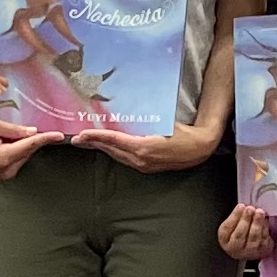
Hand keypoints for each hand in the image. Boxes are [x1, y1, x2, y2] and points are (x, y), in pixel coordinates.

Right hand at [0, 117, 65, 180]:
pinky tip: (3, 145)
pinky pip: (17, 160)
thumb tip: (32, 132)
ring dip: (20, 145)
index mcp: (3, 157)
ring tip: (0, 139)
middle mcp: (6, 169)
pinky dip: (16, 151)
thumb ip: (14, 130)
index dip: (45, 139)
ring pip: (24, 156)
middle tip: (9, 131)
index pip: (30, 146)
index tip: (59, 136)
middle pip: (28, 151)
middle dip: (27, 139)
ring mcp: (5, 175)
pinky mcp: (4, 175)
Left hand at [76, 122, 216, 173]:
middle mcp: (140, 160)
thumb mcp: (164, 122)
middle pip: (111, 150)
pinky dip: (114, 151)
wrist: (199, 149)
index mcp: (143, 148)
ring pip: (116, 155)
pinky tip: (108, 146)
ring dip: (102, 148)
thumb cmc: (184, 134)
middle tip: (77, 138)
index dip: (97, 137)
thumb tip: (128, 109)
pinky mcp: (146, 167)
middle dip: (93, 143)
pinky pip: (124, 158)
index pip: (114, 141)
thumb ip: (145, 120)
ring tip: (88, 141)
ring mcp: (143, 165)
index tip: (82, 134)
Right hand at [216, 204, 273, 260]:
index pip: (227, 228)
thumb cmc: (240, 233)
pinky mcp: (262, 251)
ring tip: (259, 212)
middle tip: (250, 209)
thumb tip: (244, 206)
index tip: (241, 206)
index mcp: (225, 240)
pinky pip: (264, 239)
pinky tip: (264, 220)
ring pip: (253, 238)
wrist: (251, 248)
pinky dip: (264, 228)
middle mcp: (235, 248)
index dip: (234, 216)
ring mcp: (249, 251)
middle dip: (245, 220)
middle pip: (239, 235)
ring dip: (257, 223)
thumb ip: (236, 216)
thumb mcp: (233, 224)